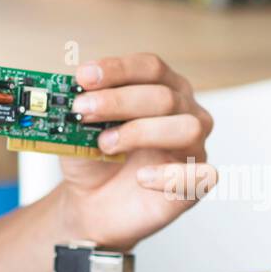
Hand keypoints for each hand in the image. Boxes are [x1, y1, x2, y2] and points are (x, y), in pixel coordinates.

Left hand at [55, 53, 216, 247]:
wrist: (93, 204)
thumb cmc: (94, 159)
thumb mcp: (78, 129)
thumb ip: (79, 109)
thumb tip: (68, 89)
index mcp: (161, 88)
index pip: (151, 67)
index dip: (118, 69)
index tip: (83, 77)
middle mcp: (185, 112)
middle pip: (165, 96)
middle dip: (118, 101)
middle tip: (83, 110)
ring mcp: (194, 148)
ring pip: (188, 128)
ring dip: (141, 132)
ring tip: (106, 145)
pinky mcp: (195, 184)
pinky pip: (201, 174)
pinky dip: (167, 174)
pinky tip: (140, 177)